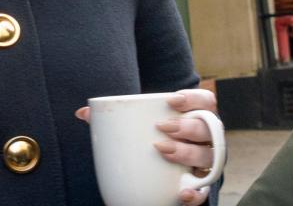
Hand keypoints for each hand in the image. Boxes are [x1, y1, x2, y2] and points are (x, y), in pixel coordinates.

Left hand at [75, 88, 219, 205]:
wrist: (160, 161)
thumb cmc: (151, 132)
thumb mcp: (137, 121)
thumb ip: (114, 115)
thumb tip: (83, 113)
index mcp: (195, 114)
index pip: (205, 101)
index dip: (193, 98)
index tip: (171, 100)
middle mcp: (206, 137)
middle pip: (208, 128)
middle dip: (187, 127)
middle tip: (162, 128)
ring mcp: (206, 160)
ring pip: (209, 156)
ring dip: (188, 153)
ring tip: (164, 150)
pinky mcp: (201, 183)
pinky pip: (205, 190)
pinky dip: (196, 193)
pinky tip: (182, 193)